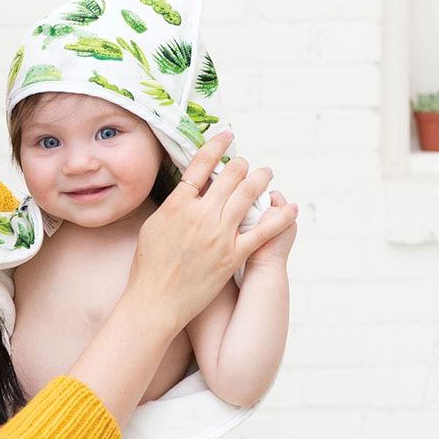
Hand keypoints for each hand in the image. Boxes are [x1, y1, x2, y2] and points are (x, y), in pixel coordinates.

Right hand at [128, 132, 294, 332]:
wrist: (156, 301)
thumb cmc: (148, 267)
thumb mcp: (154, 226)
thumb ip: (174, 205)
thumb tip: (189, 188)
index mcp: (177, 206)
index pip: (200, 165)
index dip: (216, 146)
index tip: (227, 136)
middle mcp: (200, 215)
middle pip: (230, 176)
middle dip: (242, 165)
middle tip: (246, 164)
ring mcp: (219, 235)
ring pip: (249, 195)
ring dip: (261, 180)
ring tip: (266, 174)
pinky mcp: (234, 256)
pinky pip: (263, 231)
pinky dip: (280, 217)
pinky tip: (290, 208)